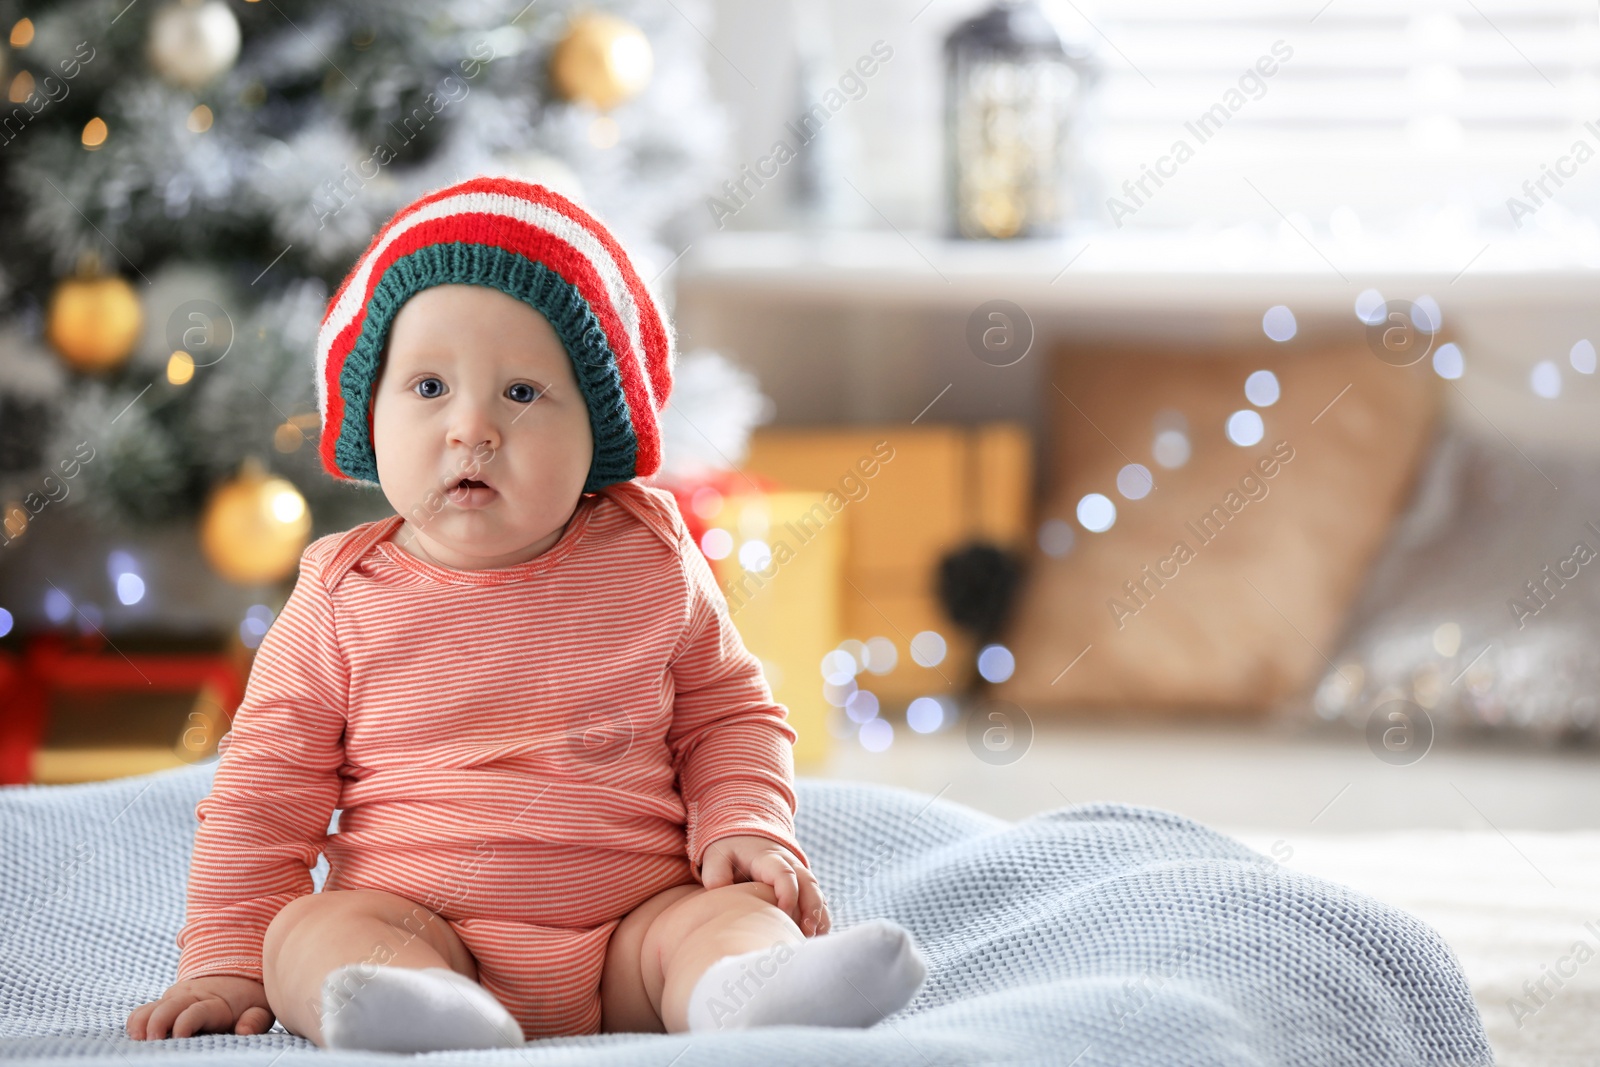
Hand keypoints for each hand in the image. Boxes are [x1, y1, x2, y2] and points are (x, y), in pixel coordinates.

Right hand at [125, 975, 274, 1039]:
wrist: (238, 975)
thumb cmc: (249, 1000)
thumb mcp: (260, 1008)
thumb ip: (255, 1020)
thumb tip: (244, 1031)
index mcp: (215, 1002)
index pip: (197, 1011)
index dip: (186, 1022)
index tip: (179, 1036)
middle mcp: (191, 997)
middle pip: (169, 1007)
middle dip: (158, 1023)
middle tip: (152, 1041)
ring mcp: (176, 999)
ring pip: (152, 1007)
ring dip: (142, 1022)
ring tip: (137, 1039)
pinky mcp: (165, 1002)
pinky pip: (144, 1009)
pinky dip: (136, 1020)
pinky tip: (133, 1034)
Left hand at [698, 834, 831, 936]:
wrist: (744, 838)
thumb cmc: (729, 852)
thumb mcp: (717, 856)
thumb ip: (715, 873)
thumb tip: (718, 891)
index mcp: (769, 858)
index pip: (784, 874)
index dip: (787, 893)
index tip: (783, 913)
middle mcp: (790, 864)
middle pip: (808, 884)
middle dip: (811, 908)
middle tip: (806, 932)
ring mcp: (798, 874)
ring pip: (816, 893)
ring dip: (818, 915)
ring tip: (813, 938)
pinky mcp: (801, 886)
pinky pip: (817, 899)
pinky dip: (820, 916)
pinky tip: (817, 936)